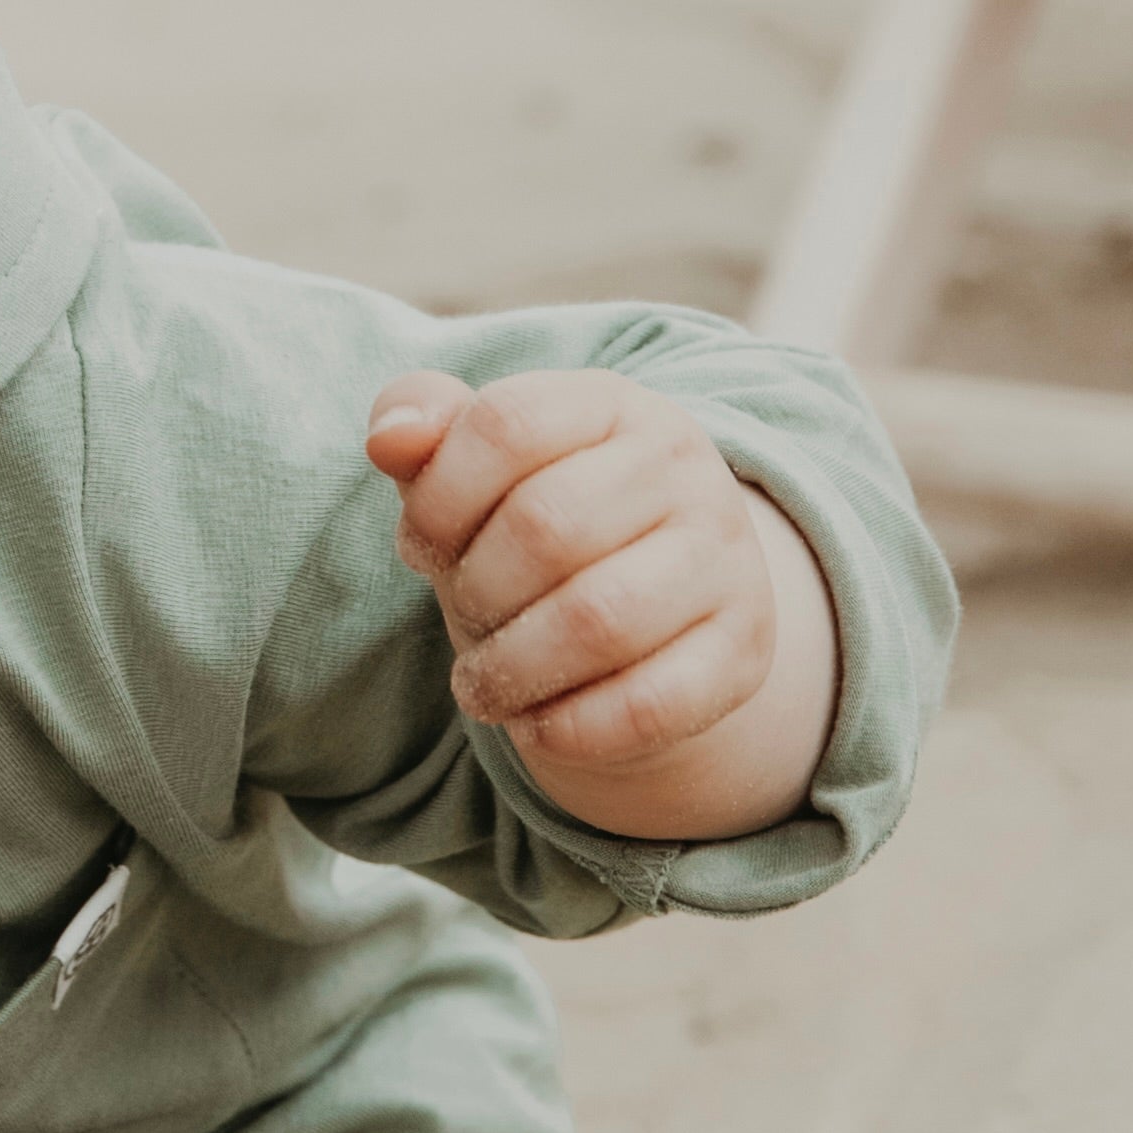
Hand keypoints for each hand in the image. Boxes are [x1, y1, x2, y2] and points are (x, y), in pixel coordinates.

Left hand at [363, 369, 837, 843]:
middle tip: (467, 622)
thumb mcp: (477, 472)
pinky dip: (570, 728)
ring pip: (597, 621)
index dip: (437, 500)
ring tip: (482, 687)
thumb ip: (424, 431)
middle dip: (477, 592)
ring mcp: (726, 558)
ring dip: (512, 669)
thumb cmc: (534, 532)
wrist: (651, 615)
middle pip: (545, 527)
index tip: (423, 548)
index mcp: (610, 404)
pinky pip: (649, 703)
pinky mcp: (743, 651)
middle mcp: (684, 466)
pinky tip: (537, 725)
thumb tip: (389, 436)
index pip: (507, 424)